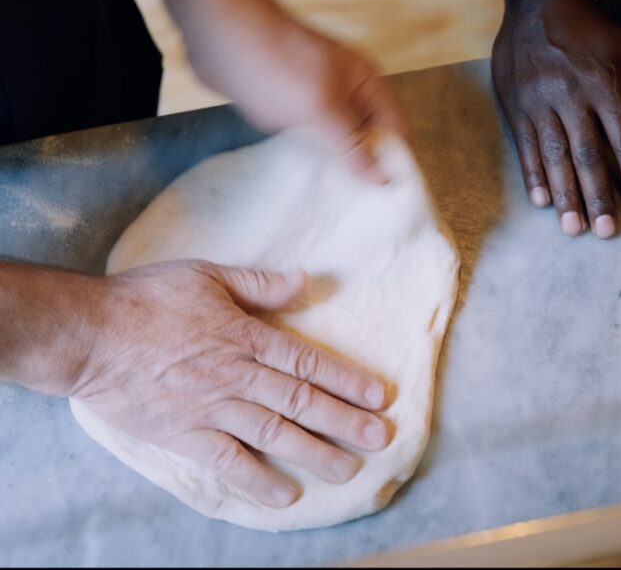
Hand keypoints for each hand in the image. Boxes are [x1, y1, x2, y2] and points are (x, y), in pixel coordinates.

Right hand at [68, 260, 390, 506]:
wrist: (89, 335)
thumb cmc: (147, 299)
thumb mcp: (207, 276)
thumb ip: (259, 283)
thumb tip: (305, 280)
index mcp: (245, 336)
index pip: (307, 362)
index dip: (346, 379)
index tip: (378, 396)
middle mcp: (236, 375)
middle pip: (300, 402)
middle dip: (345, 421)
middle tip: (380, 437)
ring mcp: (212, 408)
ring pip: (274, 433)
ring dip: (314, 452)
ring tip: (348, 470)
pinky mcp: (185, 433)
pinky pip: (227, 461)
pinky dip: (256, 479)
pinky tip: (284, 495)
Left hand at [186, 0, 406, 182]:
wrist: (220, 32)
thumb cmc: (277, 65)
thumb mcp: (322, 109)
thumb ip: (352, 144)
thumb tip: (382, 178)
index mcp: (366, 85)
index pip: (396, 130)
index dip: (394, 161)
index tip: (385, 198)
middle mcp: (348, 93)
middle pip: (369, 138)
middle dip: (365, 168)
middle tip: (357, 206)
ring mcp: (318, 100)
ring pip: (338, 141)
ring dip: (336, 165)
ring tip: (333, 199)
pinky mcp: (291, 108)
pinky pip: (310, 138)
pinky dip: (310, 157)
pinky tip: (306, 180)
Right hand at [492, 0, 620, 237]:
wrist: (539, 4)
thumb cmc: (592, 31)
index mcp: (603, 83)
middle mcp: (570, 97)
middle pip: (587, 155)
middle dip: (598, 195)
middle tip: (605, 231)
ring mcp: (539, 104)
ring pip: (554, 157)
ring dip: (565, 195)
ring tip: (573, 228)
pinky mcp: (517, 108)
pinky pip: (527, 147)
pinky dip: (534, 176)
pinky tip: (542, 201)